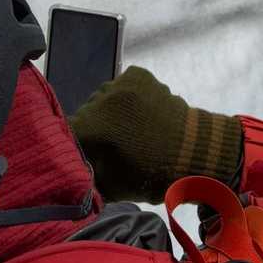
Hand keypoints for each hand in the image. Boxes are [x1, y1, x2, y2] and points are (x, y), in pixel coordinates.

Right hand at [68, 65, 242, 204]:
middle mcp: (98, 100)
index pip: (68, 132)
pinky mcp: (137, 75)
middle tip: (112, 143)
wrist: (194, 152)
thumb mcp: (111, 187)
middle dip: (95, 127)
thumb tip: (73, 172)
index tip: (89, 153)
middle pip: (86, 113)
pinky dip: (127, 97)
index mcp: (88, 128)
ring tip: (130, 128)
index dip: (78, 144)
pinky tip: (139, 113)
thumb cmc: (152, 174)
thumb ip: (86, 178)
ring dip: (111, 111)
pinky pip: (122, 85)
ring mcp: (119, 84)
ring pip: (104, 98)